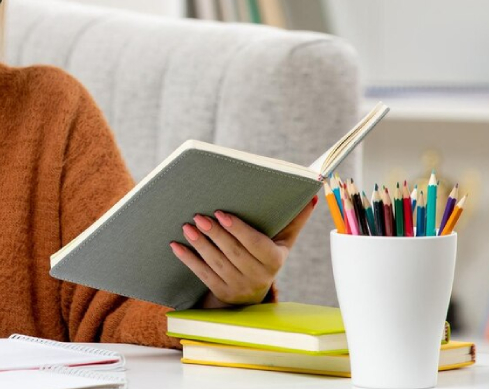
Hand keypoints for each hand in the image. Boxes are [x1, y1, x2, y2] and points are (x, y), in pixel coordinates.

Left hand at [170, 198, 316, 307]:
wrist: (253, 293)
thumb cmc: (268, 256)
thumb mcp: (283, 241)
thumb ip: (295, 219)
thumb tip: (312, 195)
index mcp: (274, 261)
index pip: (255, 244)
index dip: (238, 230)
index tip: (221, 214)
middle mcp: (258, 277)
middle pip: (233, 253)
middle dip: (215, 234)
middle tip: (198, 216)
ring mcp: (238, 287)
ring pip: (216, 263)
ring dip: (200, 244)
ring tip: (187, 226)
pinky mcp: (221, 292)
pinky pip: (202, 275)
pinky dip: (188, 260)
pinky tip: (176, 245)